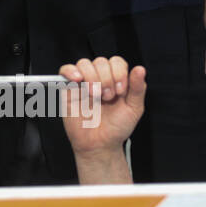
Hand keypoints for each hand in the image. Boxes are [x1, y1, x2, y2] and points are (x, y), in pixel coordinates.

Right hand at [58, 57, 143, 184]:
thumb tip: (140, 69)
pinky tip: (78, 80)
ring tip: (95, 96)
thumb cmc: (116, 128)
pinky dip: (70, 71)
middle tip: (107, 97)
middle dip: (106, 79)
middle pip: (100, 61)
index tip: (121, 91)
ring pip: (84, 64)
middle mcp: (100, 79)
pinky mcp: (68, 89)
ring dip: (92, 78)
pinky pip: (65, 70)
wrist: (99, 145)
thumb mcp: (133, 109)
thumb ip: (137, 89)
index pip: (116, 62)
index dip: (119, 73)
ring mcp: (83, 83)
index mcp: (116, 80)